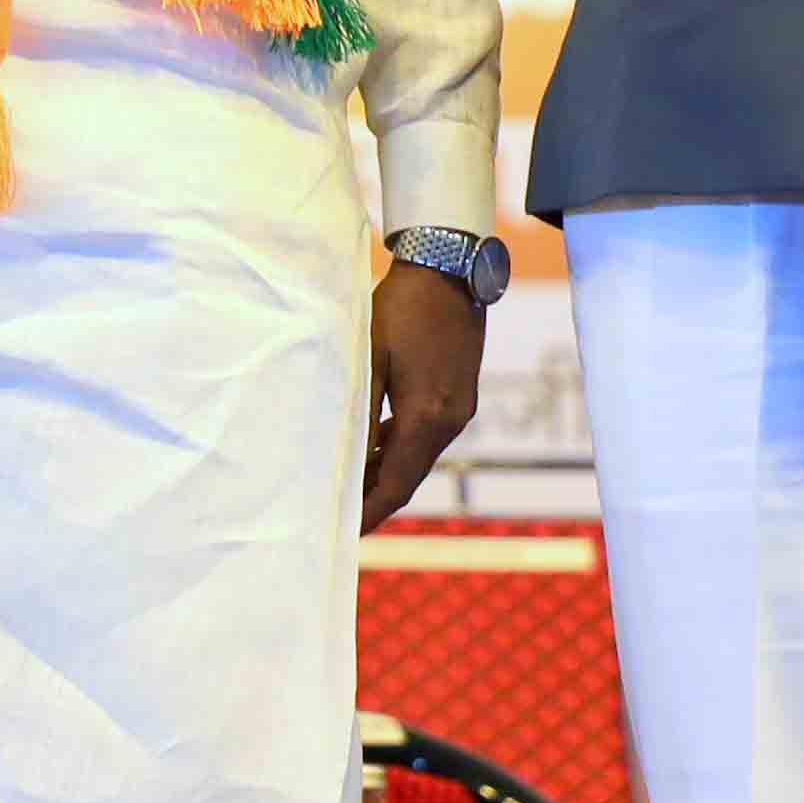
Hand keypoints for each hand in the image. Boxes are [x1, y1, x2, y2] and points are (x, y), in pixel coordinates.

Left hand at [362, 263, 486, 528]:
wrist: (449, 271)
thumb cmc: (401, 309)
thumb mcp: (370, 357)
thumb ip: (361, 412)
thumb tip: (348, 458)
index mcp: (427, 416)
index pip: (398, 482)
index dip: (371, 510)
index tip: (346, 531)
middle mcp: (450, 420)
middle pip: (410, 475)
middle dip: (377, 499)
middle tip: (343, 517)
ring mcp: (459, 409)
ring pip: (419, 457)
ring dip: (388, 473)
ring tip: (351, 486)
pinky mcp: (460, 395)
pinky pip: (427, 436)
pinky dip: (401, 449)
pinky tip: (376, 447)